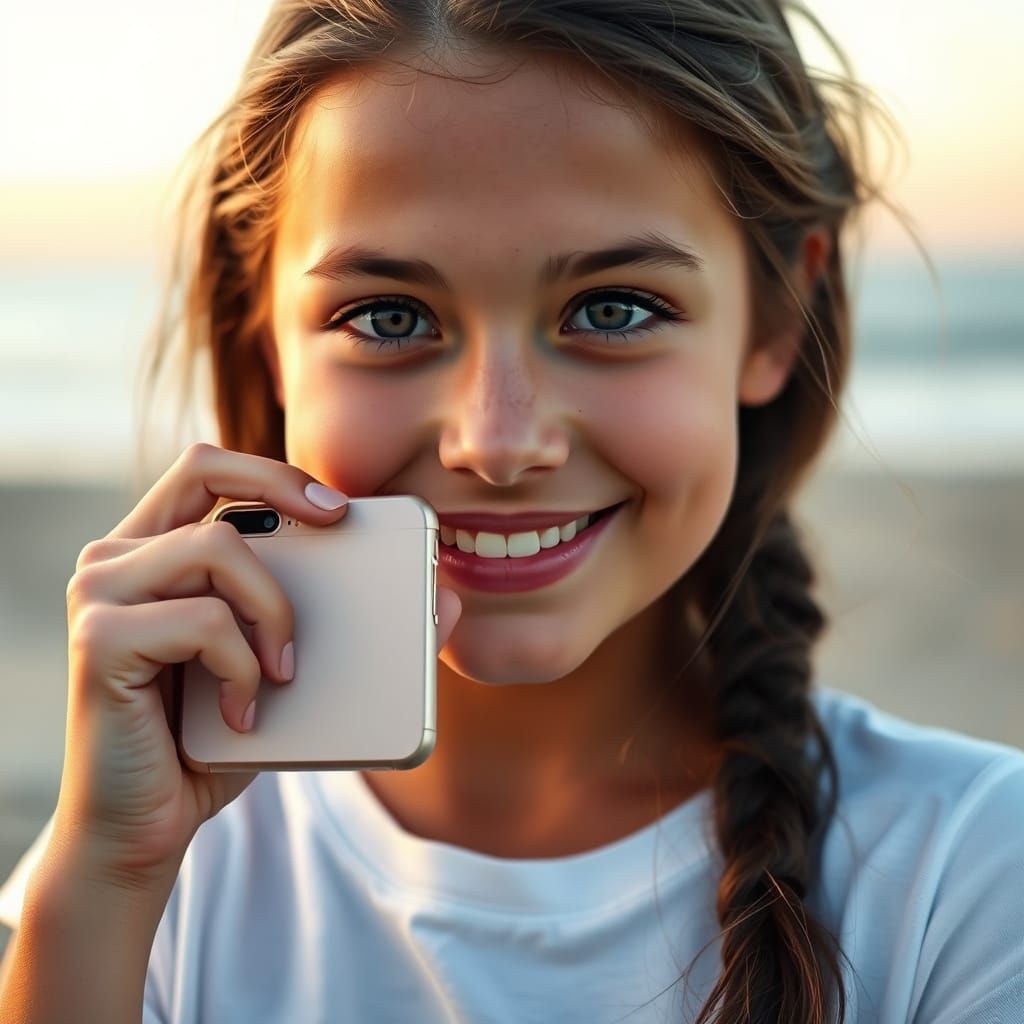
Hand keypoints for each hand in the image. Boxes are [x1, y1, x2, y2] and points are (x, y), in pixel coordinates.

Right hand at [55, 443, 460, 887]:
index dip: (275, 471)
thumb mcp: (288, 672)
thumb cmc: (214, 741)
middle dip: (280, 485)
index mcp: (154, 552)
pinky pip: (205, 621)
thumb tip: (450, 597)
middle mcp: (115, 559)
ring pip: (216, 547)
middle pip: (202, 469)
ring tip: (283, 671)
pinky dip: (243, 666)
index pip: (208, 469)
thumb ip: (352, 628)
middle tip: (337, 525)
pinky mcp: (99, 640)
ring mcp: (99, 594)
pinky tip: (242, 712)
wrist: (145, 829)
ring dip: (273, 609)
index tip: (341, 509)